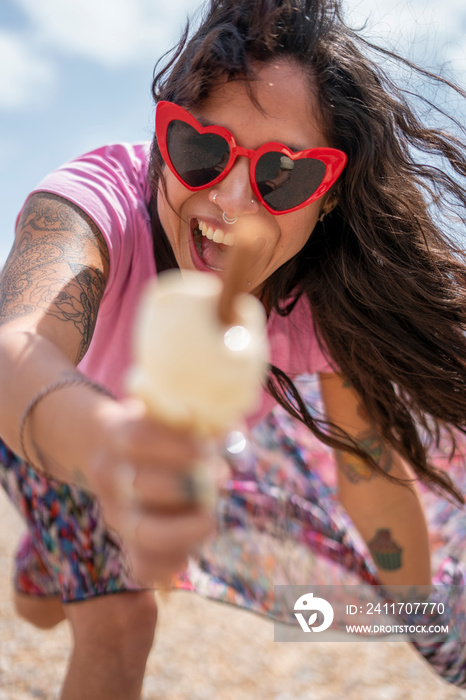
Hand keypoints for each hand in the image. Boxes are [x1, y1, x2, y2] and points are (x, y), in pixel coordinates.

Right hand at [88, 398, 228, 585]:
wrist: (120, 453)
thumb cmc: (161, 430)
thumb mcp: (173, 414)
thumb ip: (203, 419)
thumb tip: (236, 434)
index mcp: (117, 435)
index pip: (138, 439)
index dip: (176, 446)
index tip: (208, 447)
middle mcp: (110, 476)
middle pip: (141, 486)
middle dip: (187, 485)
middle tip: (222, 476)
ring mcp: (117, 512)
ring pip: (143, 532)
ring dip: (184, 530)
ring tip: (210, 519)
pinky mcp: (127, 543)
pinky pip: (144, 566)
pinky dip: (170, 564)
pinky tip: (189, 553)